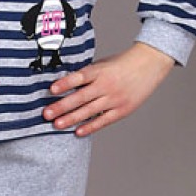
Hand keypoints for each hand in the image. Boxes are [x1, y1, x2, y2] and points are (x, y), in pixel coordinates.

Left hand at [43, 42, 175, 135]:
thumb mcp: (102, 63)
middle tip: (46, 114)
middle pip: (81, 97)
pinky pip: (104, 120)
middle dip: (61, 106)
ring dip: (71, 119)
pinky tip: (78, 132)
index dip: (65, 83)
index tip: (51, 90)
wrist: (149, 64)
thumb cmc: (122, 63)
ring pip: (89, 111)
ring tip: (56, 125)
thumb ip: (87, 75)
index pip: (80, 77)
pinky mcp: (123, 110)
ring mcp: (115, 99)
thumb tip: (64, 85)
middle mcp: (106, 85)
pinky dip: (90, 127)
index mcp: (100, 71)